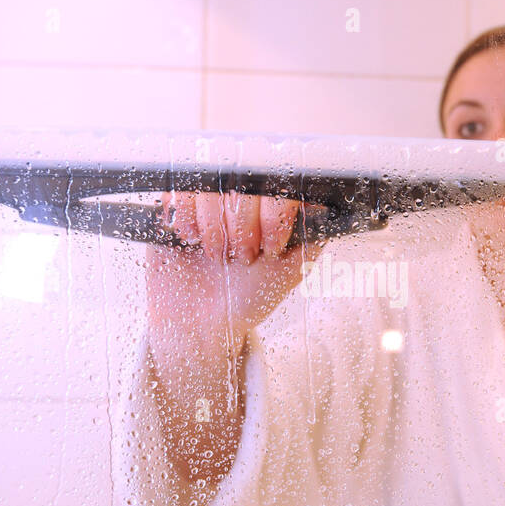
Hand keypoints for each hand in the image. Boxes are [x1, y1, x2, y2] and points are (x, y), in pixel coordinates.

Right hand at [146, 190, 320, 365]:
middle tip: (240, 256)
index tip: (269, 248)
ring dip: (213, 223)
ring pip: (209, 185)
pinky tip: (191, 241)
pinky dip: (185, 216)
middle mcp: (238, 201)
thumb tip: (329, 212)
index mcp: (267, 210)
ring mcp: (206, 202)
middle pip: (241, 182)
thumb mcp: (287, 275)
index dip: (273, 216)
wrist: (200, 323)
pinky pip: (177, 192)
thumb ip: (310, 243)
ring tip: (216, 254)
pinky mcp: (176, 208)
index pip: (276, 187)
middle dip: (242, 225)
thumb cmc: (247, 299)